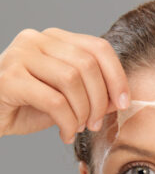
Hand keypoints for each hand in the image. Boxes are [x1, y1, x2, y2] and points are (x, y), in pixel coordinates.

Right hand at [0, 27, 130, 142]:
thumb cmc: (30, 105)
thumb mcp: (68, 98)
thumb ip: (93, 93)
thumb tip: (122, 99)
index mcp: (56, 39)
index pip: (99, 48)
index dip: (117, 76)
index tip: (124, 103)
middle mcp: (38, 40)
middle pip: (88, 65)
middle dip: (100, 101)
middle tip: (95, 123)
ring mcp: (21, 55)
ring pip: (72, 80)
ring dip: (83, 112)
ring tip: (79, 128)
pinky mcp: (9, 77)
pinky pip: (54, 101)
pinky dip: (67, 122)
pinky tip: (65, 134)